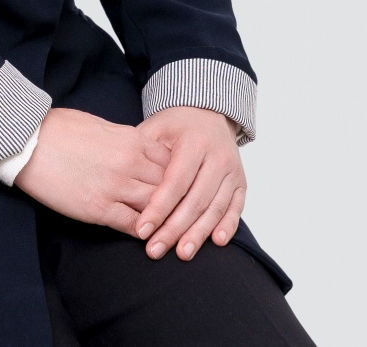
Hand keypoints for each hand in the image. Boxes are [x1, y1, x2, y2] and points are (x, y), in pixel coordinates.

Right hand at [14, 107, 169, 233]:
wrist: (29, 142)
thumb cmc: (60, 128)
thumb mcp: (100, 124)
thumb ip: (125, 139)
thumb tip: (138, 150)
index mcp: (131, 140)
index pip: (170, 162)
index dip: (177, 175)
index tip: (177, 185)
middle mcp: (130, 163)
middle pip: (169, 186)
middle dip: (175, 199)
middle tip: (180, 211)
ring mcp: (116, 187)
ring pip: (156, 208)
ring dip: (162, 219)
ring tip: (168, 229)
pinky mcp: (100, 208)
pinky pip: (133, 226)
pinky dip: (143, 232)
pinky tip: (146, 236)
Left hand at [132, 107, 245, 261]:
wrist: (207, 113)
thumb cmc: (176, 124)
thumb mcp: (156, 128)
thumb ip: (142, 153)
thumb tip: (126, 187)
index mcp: (194, 142)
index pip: (175, 182)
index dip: (159, 208)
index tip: (142, 230)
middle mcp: (217, 156)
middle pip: (195, 200)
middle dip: (174, 228)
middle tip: (155, 249)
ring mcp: (232, 170)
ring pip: (215, 208)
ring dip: (198, 234)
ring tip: (181, 253)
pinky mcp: (241, 182)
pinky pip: (236, 208)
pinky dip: (227, 226)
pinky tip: (216, 242)